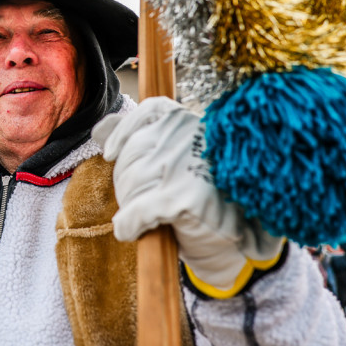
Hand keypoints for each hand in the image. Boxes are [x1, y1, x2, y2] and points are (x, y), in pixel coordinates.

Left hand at [93, 97, 283, 296]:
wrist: (247, 233)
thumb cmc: (209, 192)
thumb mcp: (181, 157)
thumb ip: (141, 137)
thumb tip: (99, 129)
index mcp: (192, 121)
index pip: (149, 112)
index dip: (124, 132)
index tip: (111, 153)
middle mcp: (187, 136)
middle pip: (132, 155)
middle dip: (128, 181)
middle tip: (146, 200)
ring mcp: (183, 166)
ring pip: (130, 184)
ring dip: (129, 205)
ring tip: (148, 217)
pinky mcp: (182, 199)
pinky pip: (136, 211)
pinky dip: (129, 224)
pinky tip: (132, 230)